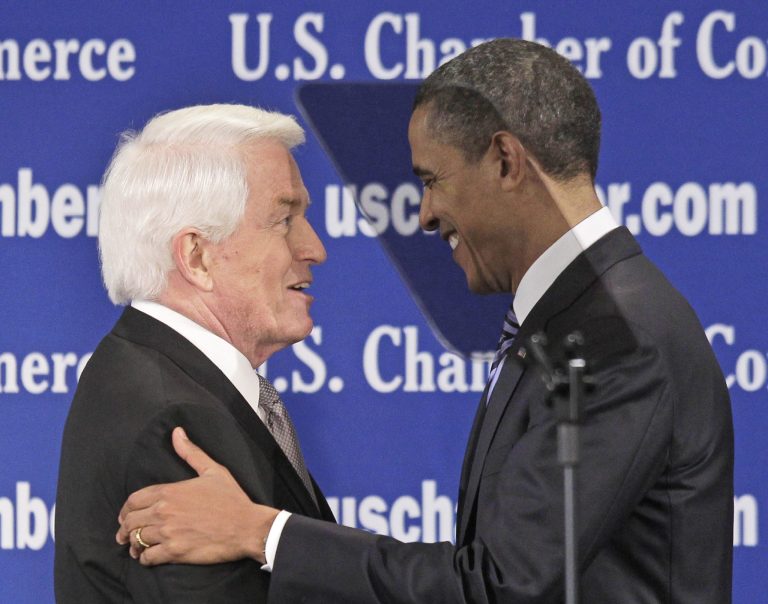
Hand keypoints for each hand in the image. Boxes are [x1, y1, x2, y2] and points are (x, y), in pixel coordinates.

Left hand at [116, 427, 278, 565]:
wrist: (246, 526)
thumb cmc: (231, 498)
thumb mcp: (213, 470)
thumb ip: (191, 452)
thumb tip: (177, 432)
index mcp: (170, 491)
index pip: (133, 500)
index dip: (125, 509)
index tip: (125, 515)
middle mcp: (164, 511)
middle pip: (130, 521)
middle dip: (124, 529)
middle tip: (124, 535)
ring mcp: (168, 532)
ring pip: (136, 540)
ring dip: (133, 545)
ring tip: (135, 548)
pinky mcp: (174, 552)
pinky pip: (148, 557)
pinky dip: (144, 558)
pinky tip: (148, 556)